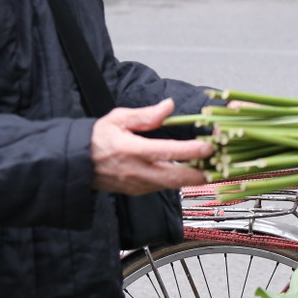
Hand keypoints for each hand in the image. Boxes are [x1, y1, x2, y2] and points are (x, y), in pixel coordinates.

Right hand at [90, 98, 211, 194]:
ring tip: (212, 167)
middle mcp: (136, 172)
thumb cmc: (97, 138)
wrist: (77, 163)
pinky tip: (192, 172)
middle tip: (220, 167)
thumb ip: (145, 115)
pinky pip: (163, 187)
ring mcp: (137, 185)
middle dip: (200, 174)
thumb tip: (169, 106)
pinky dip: (180, 181)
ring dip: (192, 178)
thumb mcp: (118, 119)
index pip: (166, 152)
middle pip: (175, 178)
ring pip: (172, 186)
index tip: (208, 147)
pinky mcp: (138, 191)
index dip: (189, 151)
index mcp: (131, 150)